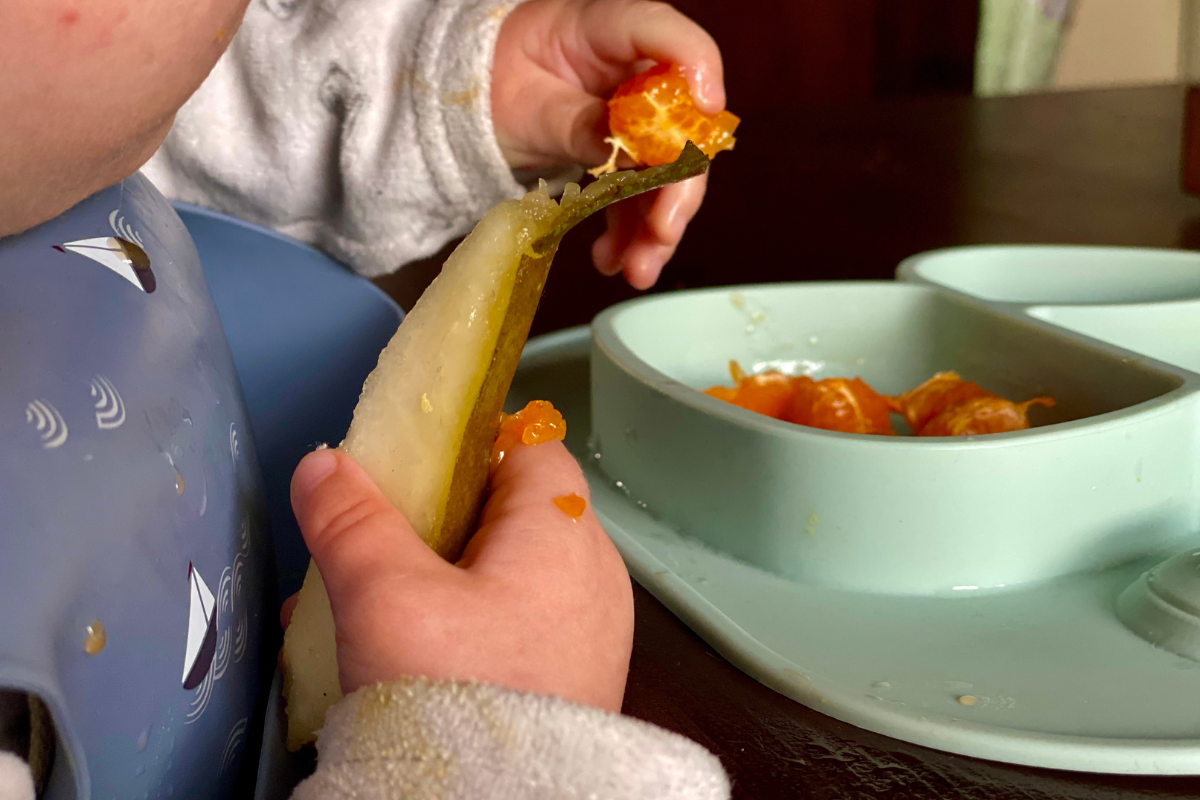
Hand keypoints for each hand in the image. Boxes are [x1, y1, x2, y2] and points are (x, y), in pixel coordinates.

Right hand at [284, 440, 633, 711]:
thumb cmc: (456, 689)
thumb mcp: (384, 594)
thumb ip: (351, 521)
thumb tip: (324, 463)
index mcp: (563, 531)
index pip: (531, 448)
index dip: (469, 443)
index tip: (412, 466)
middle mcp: (591, 575)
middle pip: (512, 513)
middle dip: (435, 520)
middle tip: (376, 539)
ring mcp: (586, 633)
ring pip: (505, 576)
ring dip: (436, 579)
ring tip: (365, 604)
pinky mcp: (569, 680)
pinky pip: (513, 629)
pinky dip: (460, 627)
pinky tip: (397, 656)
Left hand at [491, 0, 724, 289]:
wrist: (473, 103)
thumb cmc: (491, 86)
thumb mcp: (524, 108)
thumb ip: (576, 124)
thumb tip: (623, 154)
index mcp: (603, 30)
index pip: (665, 34)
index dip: (697, 66)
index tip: (707, 109)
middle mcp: (633, 71)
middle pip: (681, 123)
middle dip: (678, 187)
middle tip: (664, 232)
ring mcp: (634, 116)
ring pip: (668, 170)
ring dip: (658, 224)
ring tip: (639, 270)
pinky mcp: (626, 153)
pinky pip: (641, 193)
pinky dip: (631, 232)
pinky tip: (611, 261)